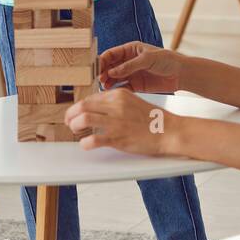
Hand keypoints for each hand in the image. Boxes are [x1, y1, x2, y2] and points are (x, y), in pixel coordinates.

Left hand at [64, 87, 182, 155]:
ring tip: (75, 131)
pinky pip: (93, 139)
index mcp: (119, 94)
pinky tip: (86, 144)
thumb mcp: (133, 102)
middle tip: (70, 122)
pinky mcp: (118, 138)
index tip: (76, 113)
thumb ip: (116, 103)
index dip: (79, 106)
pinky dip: (85, 143)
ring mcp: (116, 122)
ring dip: (75, 126)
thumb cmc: (154, 119)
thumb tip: (98, 108)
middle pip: (83, 106)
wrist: (170, 131)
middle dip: (71, 115)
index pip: (91, 97)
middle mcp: (115, 106)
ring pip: (84, 119)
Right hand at [98, 40, 182, 92]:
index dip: (103, 60)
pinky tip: (113, 93)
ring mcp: (131, 74)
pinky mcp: (135, 85)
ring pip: (114, 78)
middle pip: (110, 67)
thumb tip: (111, 72)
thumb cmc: (166, 60)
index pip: (111, 54)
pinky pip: (122, 88)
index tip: (97, 69)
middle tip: (99, 80)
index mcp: (130, 50)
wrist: (180, 74)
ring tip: (104, 87)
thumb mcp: (147, 59)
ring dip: (108, 82)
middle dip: (103, 72)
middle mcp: (128, 61)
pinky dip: (116, 90)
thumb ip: (129, 66)